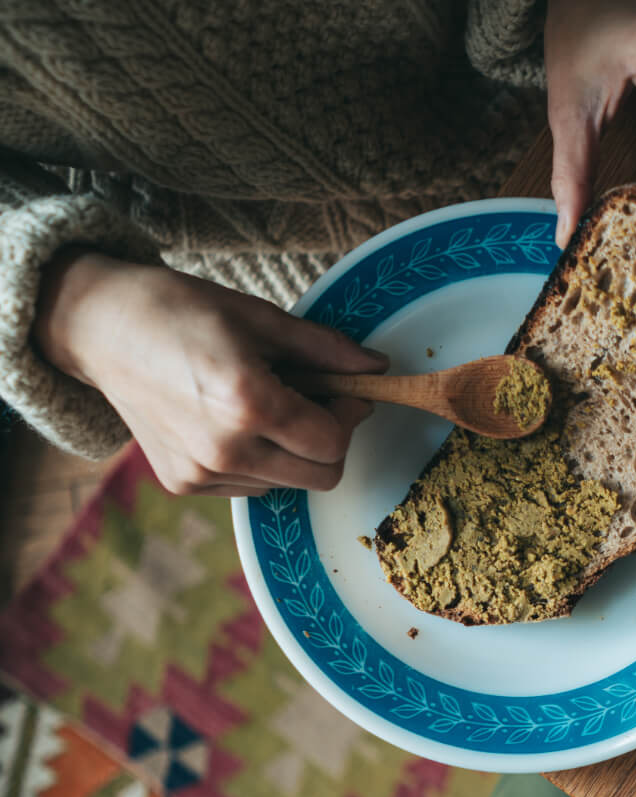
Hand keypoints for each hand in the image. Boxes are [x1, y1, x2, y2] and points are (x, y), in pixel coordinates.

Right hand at [34, 250, 384, 495]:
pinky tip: (230, 421)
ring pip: (287, 484)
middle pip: (320, 476)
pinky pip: (249, 486)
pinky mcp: (183, 484)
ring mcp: (201, 473)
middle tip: (316, 401)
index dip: (351, 415)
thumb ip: (325, 350)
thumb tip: (377, 366)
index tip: (347, 391)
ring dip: (291, 452)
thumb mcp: (260, 317)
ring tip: (263, 404)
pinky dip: (257, 461)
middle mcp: (225, 449)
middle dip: (329, 441)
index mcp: (248, 403)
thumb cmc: (179, 310)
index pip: (334, 442)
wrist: (99, 327)